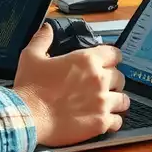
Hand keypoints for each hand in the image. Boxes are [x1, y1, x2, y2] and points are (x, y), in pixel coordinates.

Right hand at [13, 24, 128, 145]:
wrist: (28, 118)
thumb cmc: (30, 89)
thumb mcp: (32, 56)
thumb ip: (43, 39)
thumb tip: (47, 29)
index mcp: (87, 60)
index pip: (115, 54)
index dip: (111, 58)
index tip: (108, 63)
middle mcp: (99, 79)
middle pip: (120, 77)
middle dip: (112, 81)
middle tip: (102, 86)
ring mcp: (102, 102)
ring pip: (123, 100)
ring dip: (116, 101)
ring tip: (106, 104)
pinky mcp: (100, 123)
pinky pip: (118, 121)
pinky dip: (112, 121)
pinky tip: (104, 120)